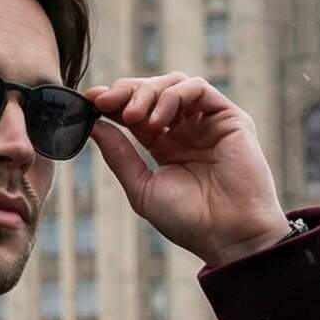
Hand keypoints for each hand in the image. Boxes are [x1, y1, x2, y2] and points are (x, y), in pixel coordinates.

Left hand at [85, 74, 289, 266]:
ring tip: (133, 116)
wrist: (228, 235)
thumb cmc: (188, 220)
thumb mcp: (141, 187)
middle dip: (126, 92)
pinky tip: (158, 118)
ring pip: (173, 84)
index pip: (135, 111)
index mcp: (165, 145)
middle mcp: (186, 130)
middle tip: (106, 102)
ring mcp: (208, 122)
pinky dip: (174, 95)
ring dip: (148, 92)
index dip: (112, 102)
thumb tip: (93, 125)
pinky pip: (199, 89)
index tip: (90, 100)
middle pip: (152, 91)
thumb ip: (119, 155)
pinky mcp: (230, 118)